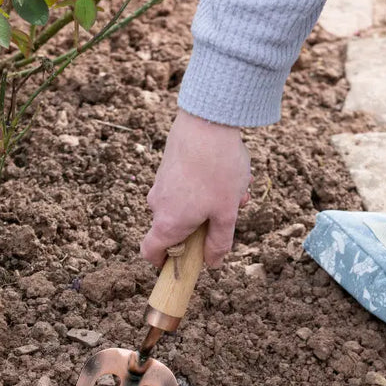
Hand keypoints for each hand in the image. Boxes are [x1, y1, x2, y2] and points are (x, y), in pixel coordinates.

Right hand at [140, 109, 251, 267]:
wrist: (206, 120)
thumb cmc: (217, 170)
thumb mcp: (226, 213)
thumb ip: (219, 242)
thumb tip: (212, 264)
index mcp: (168, 223)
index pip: (150, 252)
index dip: (163, 263)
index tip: (182, 264)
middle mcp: (158, 205)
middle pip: (174, 228)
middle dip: (202, 227)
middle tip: (230, 214)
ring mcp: (161, 183)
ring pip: (184, 205)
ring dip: (209, 204)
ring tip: (236, 189)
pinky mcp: (168, 166)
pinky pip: (185, 186)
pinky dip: (204, 186)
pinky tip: (228, 171)